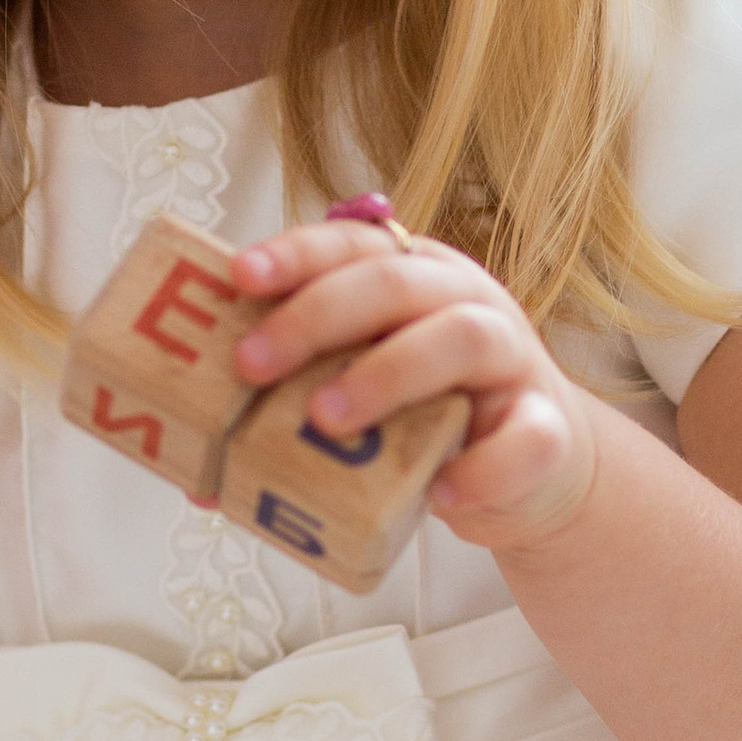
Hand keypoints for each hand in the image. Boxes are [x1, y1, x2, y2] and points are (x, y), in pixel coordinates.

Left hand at [226, 214, 601, 561]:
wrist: (533, 473)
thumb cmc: (432, 422)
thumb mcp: (363, 398)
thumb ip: (294, 409)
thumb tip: (195, 470)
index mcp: (410, 279)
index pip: (349, 246)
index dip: (294, 254)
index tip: (238, 277)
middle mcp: (463, 302)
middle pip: (393, 282)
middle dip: (315, 317)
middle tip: (252, 364)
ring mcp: (512, 362)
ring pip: (461, 337)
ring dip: (388, 373)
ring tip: (328, 420)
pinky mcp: (547, 430)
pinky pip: (523, 440)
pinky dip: (481, 468)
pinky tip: (439, 494)